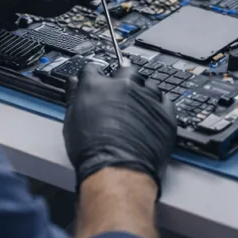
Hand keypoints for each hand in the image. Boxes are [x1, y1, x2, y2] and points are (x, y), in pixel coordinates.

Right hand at [63, 65, 176, 191]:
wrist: (118, 169)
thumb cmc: (93, 151)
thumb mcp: (72, 121)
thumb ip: (75, 96)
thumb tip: (74, 84)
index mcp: (97, 85)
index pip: (94, 68)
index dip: (95, 75)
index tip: (97, 81)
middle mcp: (123, 85)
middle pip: (125, 70)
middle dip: (122, 79)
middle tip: (120, 95)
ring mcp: (146, 97)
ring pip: (147, 84)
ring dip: (142, 93)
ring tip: (136, 110)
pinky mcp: (164, 111)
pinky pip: (164, 100)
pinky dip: (158, 105)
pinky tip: (150, 116)